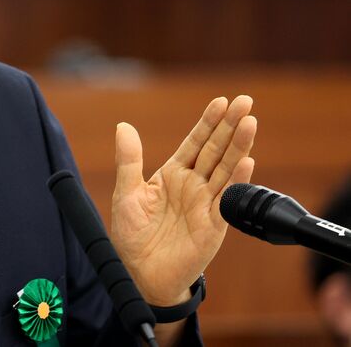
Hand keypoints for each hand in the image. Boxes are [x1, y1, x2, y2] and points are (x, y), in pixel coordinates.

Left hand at [110, 96, 256, 305]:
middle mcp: (193, 186)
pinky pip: (227, 200)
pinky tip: (247, 162)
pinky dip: (237, 181)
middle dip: (229, 126)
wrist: (140, 273)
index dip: (207, 123)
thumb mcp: (126, 192)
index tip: (220, 101)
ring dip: (239, 147)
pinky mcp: (213, 226)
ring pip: (226, 170)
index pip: (195, 143)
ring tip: (250, 123)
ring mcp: (206, 204)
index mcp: (173, 174)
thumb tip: (123, 126)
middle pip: (216, 150)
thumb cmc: (133, 235)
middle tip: (245, 101)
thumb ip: (128, 160)